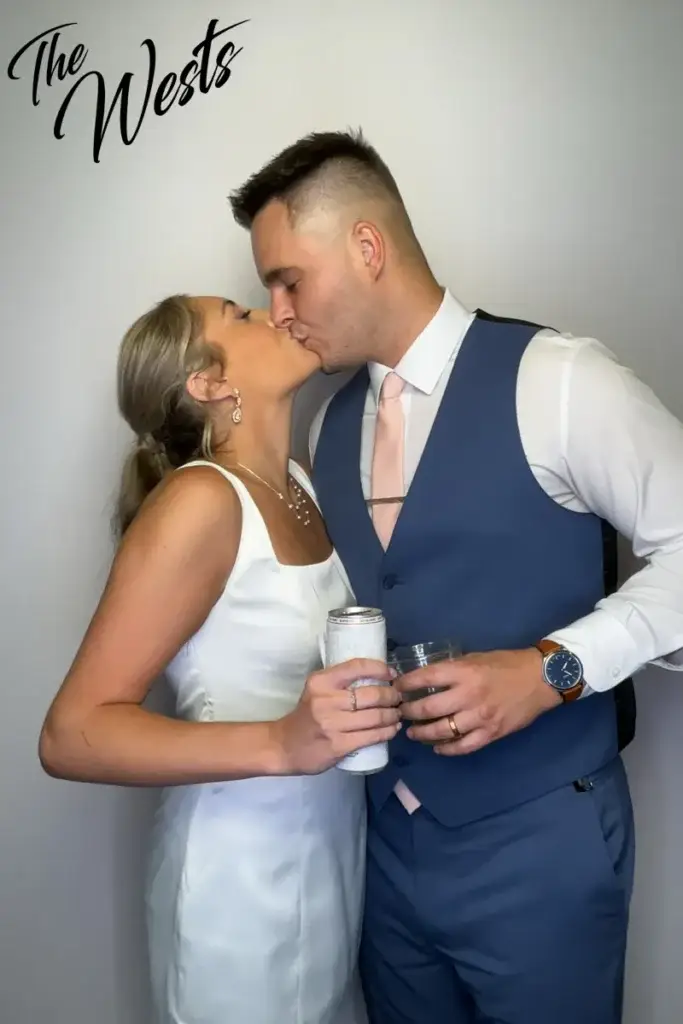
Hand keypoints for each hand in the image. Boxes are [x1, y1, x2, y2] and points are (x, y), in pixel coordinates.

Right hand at [274, 659, 401, 773]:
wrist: (283, 746)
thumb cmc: (305, 715)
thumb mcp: (316, 690)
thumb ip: (340, 682)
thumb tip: (377, 676)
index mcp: (321, 681)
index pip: (357, 667)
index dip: (380, 668)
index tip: (391, 674)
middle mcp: (326, 700)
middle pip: (372, 694)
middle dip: (392, 695)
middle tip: (398, 698)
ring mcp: (333, 724)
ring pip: (376, 716)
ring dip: (393, 715)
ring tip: (397, 713)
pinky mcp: (339, 745)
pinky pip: (372, 736)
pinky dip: (387, 731)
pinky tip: (393, 729)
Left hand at [395, 648, 560, 754]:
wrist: (540, 679)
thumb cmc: (505, 664)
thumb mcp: (474, 658)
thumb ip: (451, 670)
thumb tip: (424, 679)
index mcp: (464, 672)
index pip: (425, 678)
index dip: (405, 684)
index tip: (395, 688)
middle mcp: (469, 695)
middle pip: (428, 708)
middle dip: (408, 712)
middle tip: (400, 712)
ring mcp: (480, 717)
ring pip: (442, 731)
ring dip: (422, 733)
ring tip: (412, 732)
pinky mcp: (491, 733)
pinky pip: (463, 746)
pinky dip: (447, 749)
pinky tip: (437, 747)